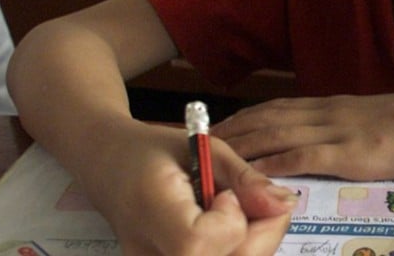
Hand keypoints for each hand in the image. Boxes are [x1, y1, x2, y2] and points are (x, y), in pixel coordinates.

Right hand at [84, 123, 295, 254]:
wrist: (107, 165)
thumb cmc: (155, 150)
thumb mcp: (205, 148)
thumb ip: (246, 180)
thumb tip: (286, 204)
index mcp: (150, 212)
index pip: (199, 243)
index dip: (229, 220)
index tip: (224, 193)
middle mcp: (145, 254)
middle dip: (258, 238)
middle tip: (254, 205)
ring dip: (251, 248)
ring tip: (240, 216)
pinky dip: (235, 254)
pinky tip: (229, 233)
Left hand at [213, 92, 393, 180]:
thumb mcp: (378, 121)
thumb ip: (350, 129)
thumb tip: (331, 143)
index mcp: (335, 107)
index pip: (279, 108)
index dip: (246, 118)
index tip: (218, 128)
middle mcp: (329, 114)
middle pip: (267, 118)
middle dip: (231, 131)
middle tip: (196, 143)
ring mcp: (338, 132)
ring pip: (277, 134)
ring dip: (240, 145)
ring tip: (209, 157)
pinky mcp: (351, 154)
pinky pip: (303, 157)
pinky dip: (272, 163)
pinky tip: (250, 173)